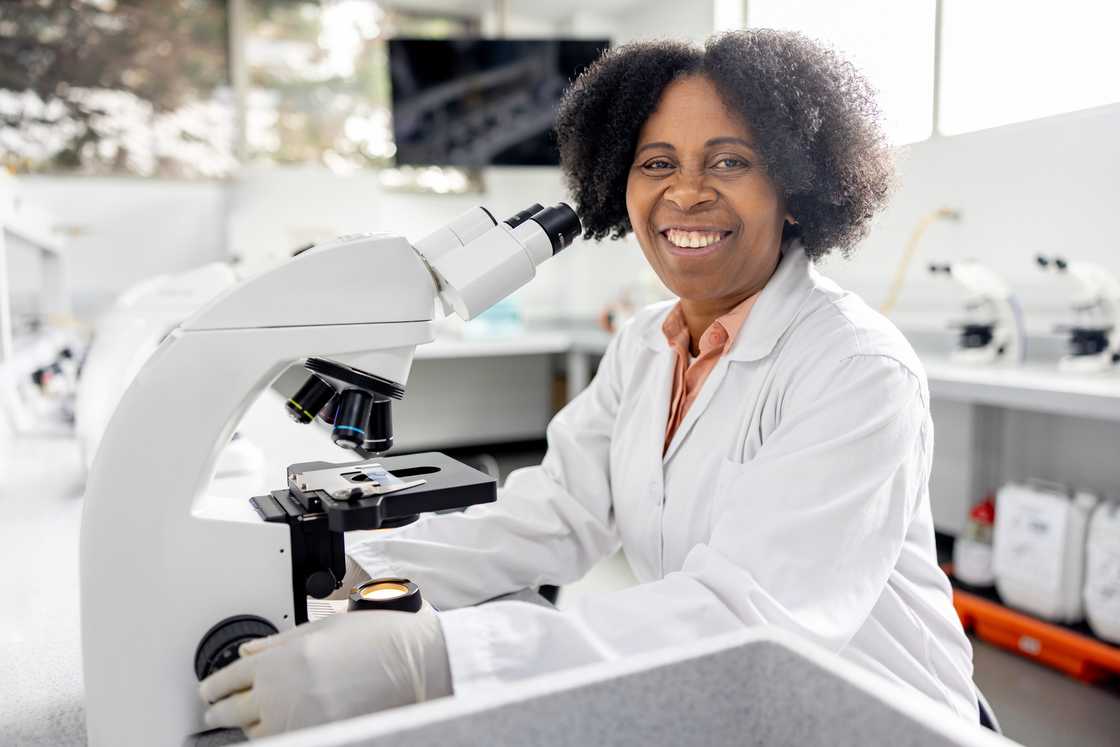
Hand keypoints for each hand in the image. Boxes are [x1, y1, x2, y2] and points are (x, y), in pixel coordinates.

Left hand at [198, 602, 451, 738]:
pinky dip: (273, 736)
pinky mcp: (318, 735)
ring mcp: (299, 720)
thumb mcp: (323, 629)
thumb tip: (248, 654)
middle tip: (213, 712)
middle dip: (217, 711)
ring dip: (246, 726)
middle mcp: (283, 693)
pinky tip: (274, 729)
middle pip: (230, 710)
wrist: (414, 663)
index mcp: (282, 660)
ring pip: (254, 732)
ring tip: (245, 720)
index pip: (227, 679)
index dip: (212, 686)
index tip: (207, 690)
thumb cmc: (377, 639)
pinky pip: (282, 741)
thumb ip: (279, 643)